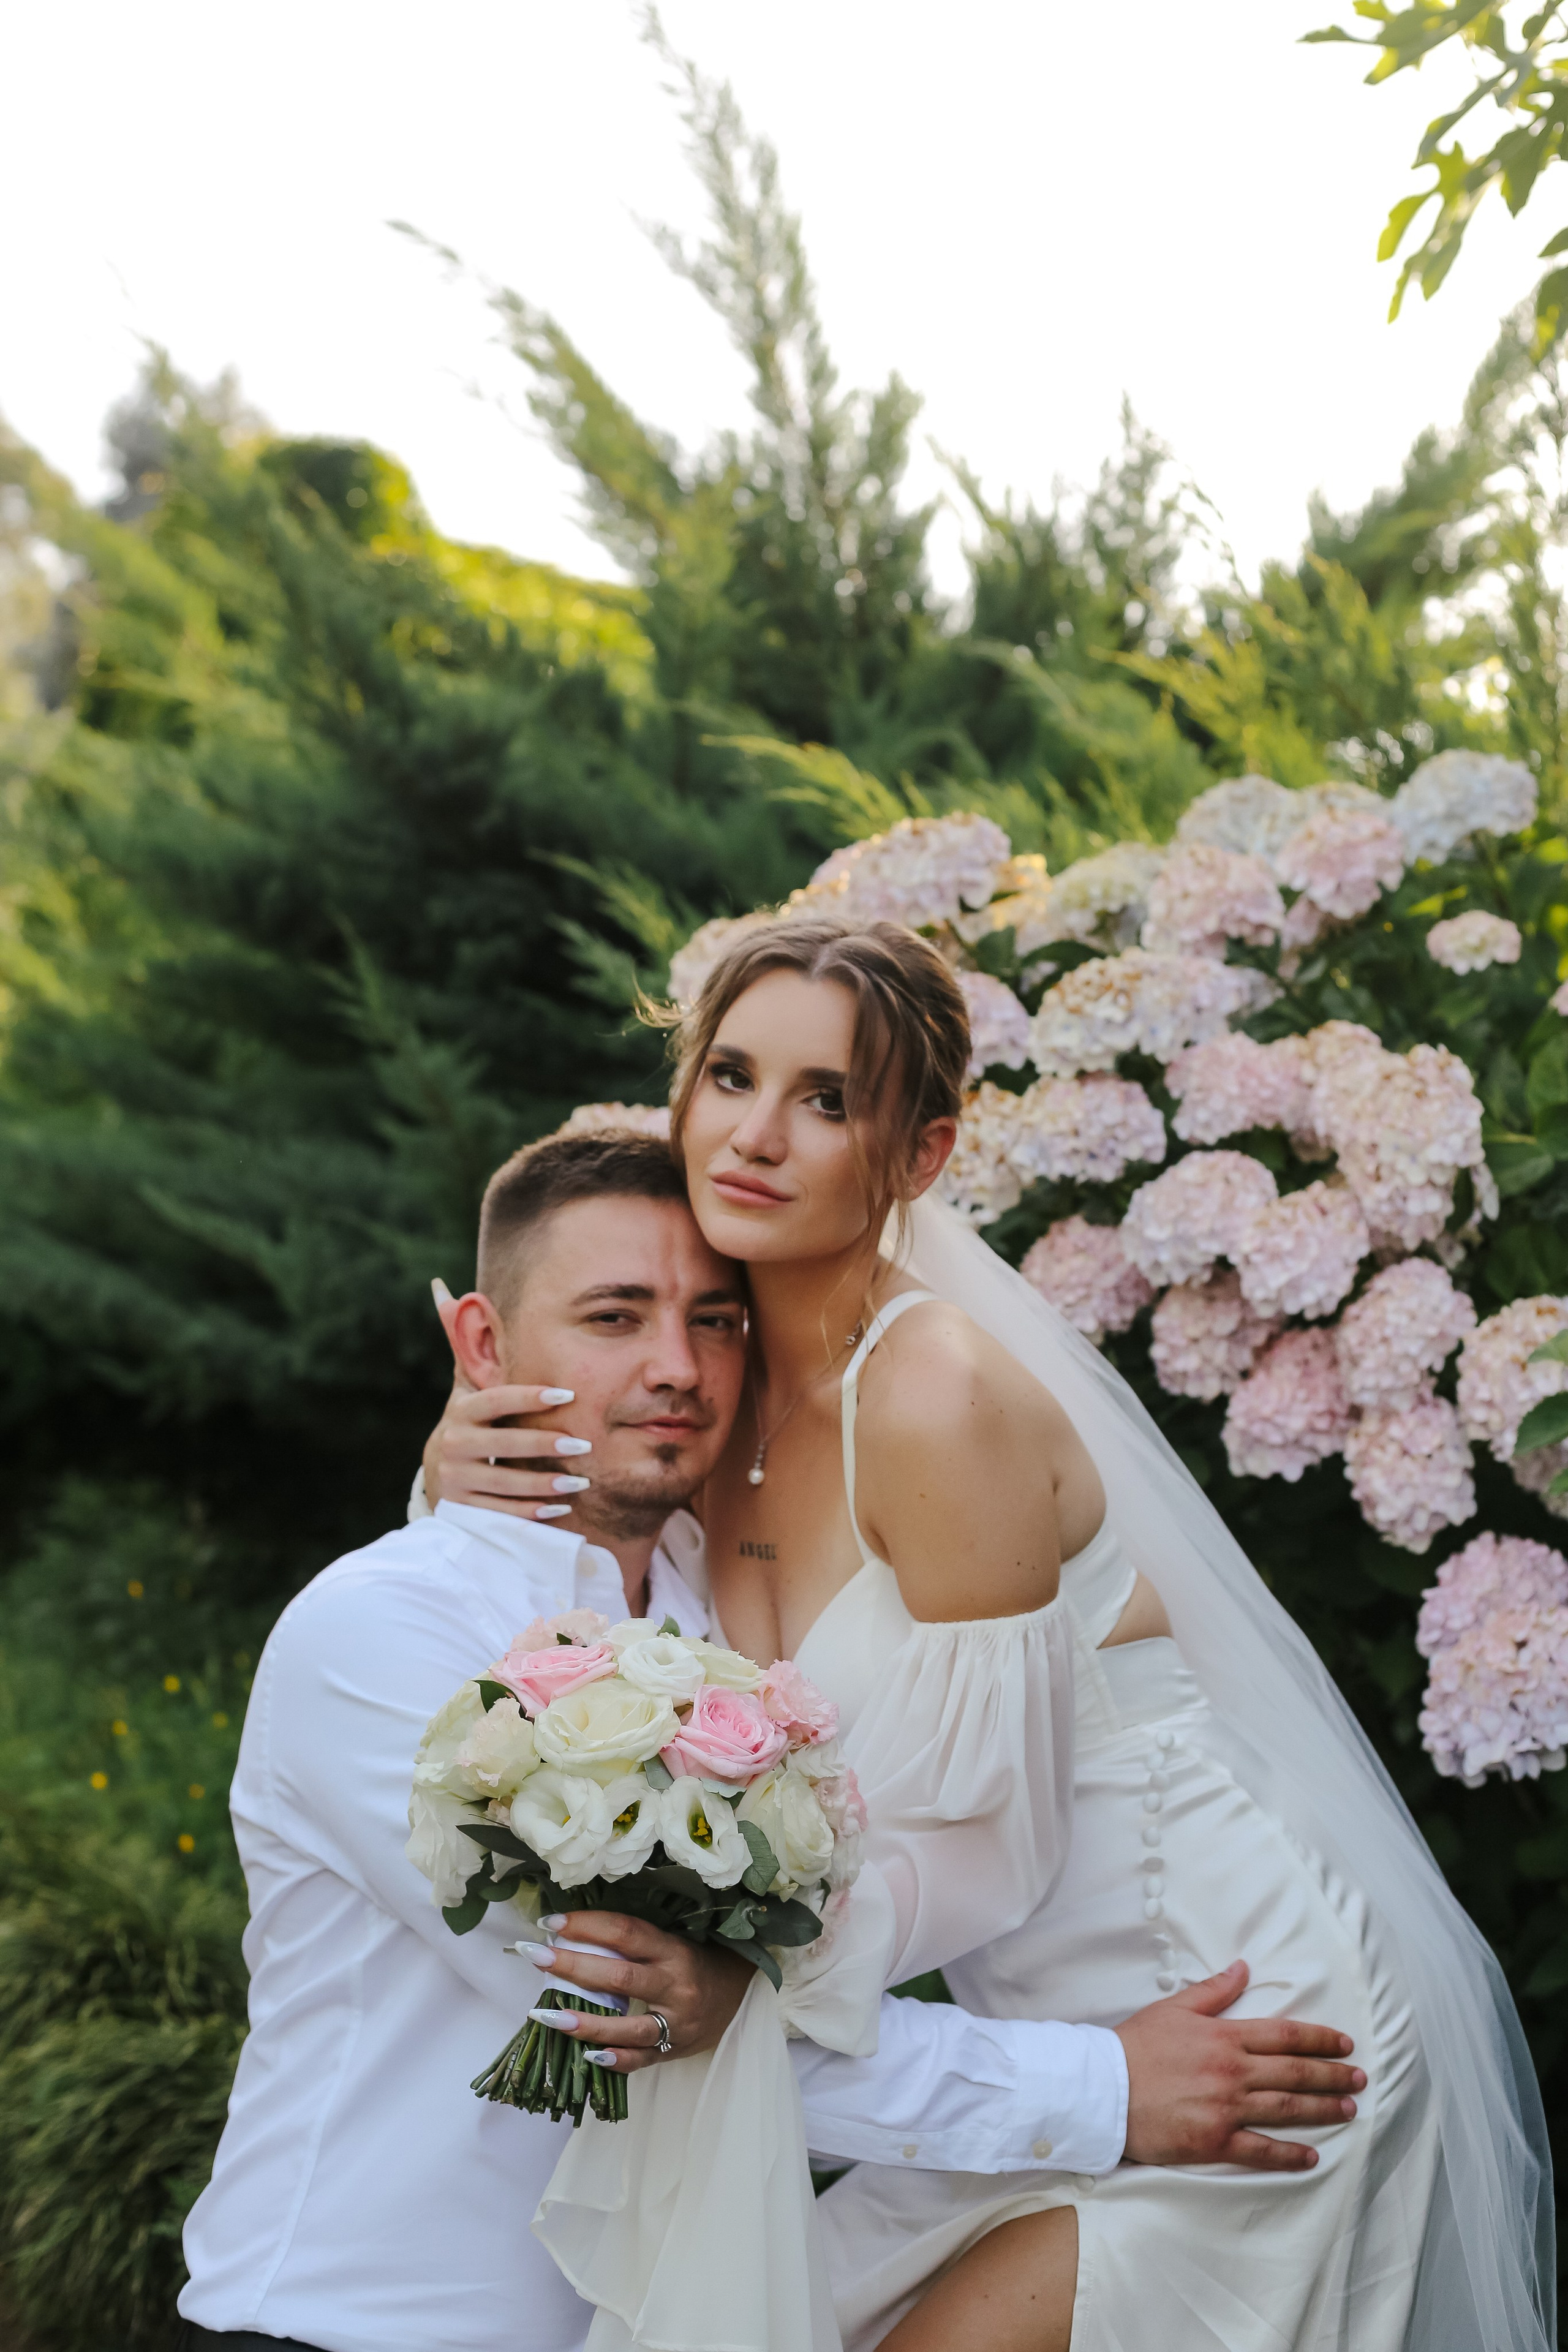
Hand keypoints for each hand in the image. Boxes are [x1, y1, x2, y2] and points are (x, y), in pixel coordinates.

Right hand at [423, 1283, 591, 1520]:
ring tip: (580, 1483)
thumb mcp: (467, 1387)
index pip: (498, 1400)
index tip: (567, 1393)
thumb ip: (466, 1345)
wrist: (441, 1473)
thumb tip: (445, 1288)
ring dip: (545, 1484)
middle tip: (585, 1444)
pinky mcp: (464, 1510)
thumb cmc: (469, 1422)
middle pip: (505, 1444)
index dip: (530, 1397)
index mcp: (462, 1411)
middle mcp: (454, 1445)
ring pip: (506, 1483)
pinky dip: (533, 1513)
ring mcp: (457, 1481)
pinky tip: (561, 1510)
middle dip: (546, 1445)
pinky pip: (503, 1513)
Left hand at [519, 1911, 751, 2071]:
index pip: (626, 1932)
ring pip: (627, 2026)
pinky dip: (614, 2060)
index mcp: (673, 1950)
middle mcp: (676, 1985)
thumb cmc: (693, 1962)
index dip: (588, 1925)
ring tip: (545, 2015)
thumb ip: (632, 1944)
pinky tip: (586, 2055)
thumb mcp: (670, 1943)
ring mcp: (675, 2022)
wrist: (736, 1996)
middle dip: (573, 1965)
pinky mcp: (673, 2050)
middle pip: (620, 1976)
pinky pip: (640, 2060)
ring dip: (584, 2023)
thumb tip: (572, 1935)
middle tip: (536, 1955)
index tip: (551, 1922)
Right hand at [1115, 1959, 1366, 2170]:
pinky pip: (1260, 2150)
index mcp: (1224, 2036)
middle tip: (1359, 2077)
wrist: (1103, 2089)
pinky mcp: (1214, 2141)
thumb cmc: (1136, 2045)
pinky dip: (1289, 2154)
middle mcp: (1232, 2071)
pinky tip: (1311, 2155)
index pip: (1285, 2035)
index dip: (1319, 2038)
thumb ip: (1213, 1991)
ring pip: (1286, 2109)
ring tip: (1348, 2109)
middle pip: (1294, 2072)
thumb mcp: (1174, 2008)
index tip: (1344, 2043)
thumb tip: (1243, 1968)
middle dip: (1332, 2074)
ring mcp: (1226, 2108)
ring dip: (1322, 2109)